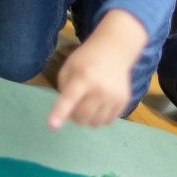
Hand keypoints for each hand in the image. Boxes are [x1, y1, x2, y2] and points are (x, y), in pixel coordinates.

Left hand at [50, 11, 145, 128]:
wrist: (115, 50)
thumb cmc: (87, 60)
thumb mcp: (69, 68)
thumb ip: (64, 91)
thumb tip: (67, 116)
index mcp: (83, 78)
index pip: (69, 98)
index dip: (60, 113)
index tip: (52, 126)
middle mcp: (100, 89)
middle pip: (82, 117)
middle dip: (74, 116)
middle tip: (76, 105)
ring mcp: (114, 96)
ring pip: (95, 123)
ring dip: (88, 119)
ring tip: (89, 104)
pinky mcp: (124, 101)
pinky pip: (108, 121)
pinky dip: (101, 117)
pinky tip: (101, 104)